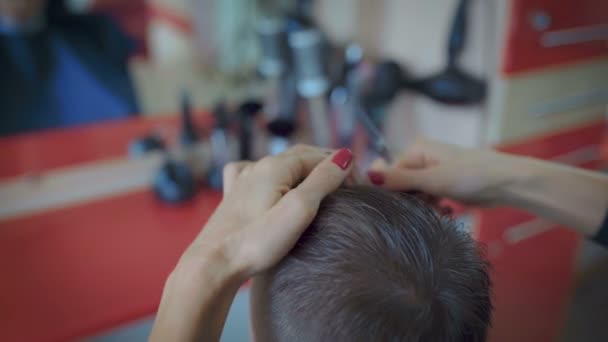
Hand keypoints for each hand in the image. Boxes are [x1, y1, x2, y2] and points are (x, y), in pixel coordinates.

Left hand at [186, 145, 353, 279]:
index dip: (344, 167)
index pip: (320, 155)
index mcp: (276, 166)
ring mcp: (243, 181)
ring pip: (281, 165)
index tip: (361, 189)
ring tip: (322, 187)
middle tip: (349, 188)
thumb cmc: (257, 241)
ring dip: (306, 171)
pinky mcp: (233, 197)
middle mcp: (257, 166)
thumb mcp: (299, 210)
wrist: (212, 265)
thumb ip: (323, 180)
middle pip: (302, 157)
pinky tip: (272, 182)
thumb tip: (345, 156)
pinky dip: (275, 174)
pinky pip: (256, 174)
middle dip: (328, 167)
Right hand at [367, 138, 510, 205]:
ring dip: (424, 207)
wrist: (508, 184)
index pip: (390, 174)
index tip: (404, 206)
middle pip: (402, 185)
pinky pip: (428, 199)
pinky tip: (445, 213)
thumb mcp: (432, 179)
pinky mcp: (444, 185)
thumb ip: (399, 179)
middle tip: (426, 210)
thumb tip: (365, 175)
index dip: (394, 192)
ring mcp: (434, 172)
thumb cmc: (472, 176)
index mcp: (416, 149)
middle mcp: (422, 158)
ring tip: (438, 212)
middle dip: (411, 201)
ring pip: (415, 195)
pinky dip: (434, 208)